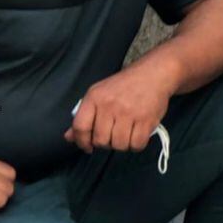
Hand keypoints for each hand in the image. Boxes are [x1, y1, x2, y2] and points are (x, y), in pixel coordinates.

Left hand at [64, 62, 179, 153]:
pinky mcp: (146, 120)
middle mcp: (110, 105)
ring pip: (119, 145)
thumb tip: (69, 137)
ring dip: (122, 145)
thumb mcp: (99, 95)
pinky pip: (137, 145)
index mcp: (94, 97)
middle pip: (101, 140)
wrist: (153, 75)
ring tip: (126, 134)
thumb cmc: (124, 86)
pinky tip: (137, 135)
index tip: (87, 147)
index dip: (82, 142)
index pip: (80, 126)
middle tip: (112, 136)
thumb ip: (84, 116)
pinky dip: (136, 145)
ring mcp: (129, 113)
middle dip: (106, 143)